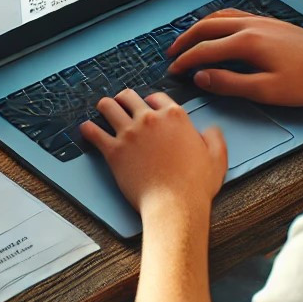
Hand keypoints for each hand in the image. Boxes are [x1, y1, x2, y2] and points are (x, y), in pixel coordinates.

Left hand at [79, 89, 225, 214]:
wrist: (175, 205)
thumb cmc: (196, 186)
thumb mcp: (216, 158)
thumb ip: (214, 138)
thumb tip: (211, 129)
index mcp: (175, 117)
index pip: (156, 96)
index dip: (150, 100)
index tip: (146, 105)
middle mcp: (150, 119)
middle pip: (129, 96)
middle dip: (123, 99)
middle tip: (120, 104)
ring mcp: (130, 133)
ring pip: (108, 107)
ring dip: (104, 107)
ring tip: (102, 109)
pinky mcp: (114, 151)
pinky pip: (94, 132)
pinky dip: (88, 129)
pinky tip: (86, 129)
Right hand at [168, 9, 302, 126]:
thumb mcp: (266, 90)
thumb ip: (230, 84)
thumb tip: (202, 78)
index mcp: (247, 42)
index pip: (205, 50)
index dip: (185, 61)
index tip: (173, 71)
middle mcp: (253, 26)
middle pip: (208, 26)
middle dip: (186, 40)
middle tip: (172, 53)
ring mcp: (264, 22)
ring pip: (222, 17)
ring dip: (202, 27)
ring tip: (190, 39)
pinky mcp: (273, 24)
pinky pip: (237, 16)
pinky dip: (220, 21)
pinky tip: (222, 31)